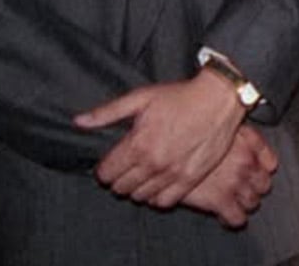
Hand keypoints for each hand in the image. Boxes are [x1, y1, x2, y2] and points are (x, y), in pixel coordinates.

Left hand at [75, 68, 248, 207]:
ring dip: (137, 188)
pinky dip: (157, 197)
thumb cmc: (180, 96)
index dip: (104, 169)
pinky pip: (165, 201)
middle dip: (119, 179)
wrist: (219, 99)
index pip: (106, 174)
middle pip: (121, 188)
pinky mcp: (191, 178)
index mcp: (138, 144)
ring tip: (144, 175)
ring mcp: (173, 173)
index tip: (112, 162)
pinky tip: (159, 183)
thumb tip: (79, 122)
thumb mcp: (141, 98)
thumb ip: (107, 113)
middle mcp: (153, 163)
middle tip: (127, 168)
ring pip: (141, 197)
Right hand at [181, 125, 278, 228]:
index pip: (271, 166)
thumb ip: (249, 139)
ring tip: (232, 201)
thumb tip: (262, 153)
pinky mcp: (219, 200)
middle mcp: (246, 165)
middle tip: (241, 188)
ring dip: (244, 203)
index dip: (260, 171)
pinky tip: (224, 214)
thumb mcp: (225, 128)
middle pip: (263, 186)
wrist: (168, 148)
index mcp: (248, 147)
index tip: (254, 174)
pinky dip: (233, 218)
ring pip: (253, 203)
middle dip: (253, 188)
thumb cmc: (193, 134)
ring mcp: (234, 183)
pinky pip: (237, 218)